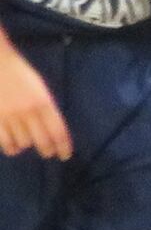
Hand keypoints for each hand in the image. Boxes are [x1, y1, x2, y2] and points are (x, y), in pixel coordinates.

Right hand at [0, 46, 63, 161]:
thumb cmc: (20, 74)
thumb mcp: (40, 89)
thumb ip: (47, 108)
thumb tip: (53, 130)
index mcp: (44, 103)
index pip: (59, 131)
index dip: (64, 147)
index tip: (65, 155)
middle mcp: (29, 112)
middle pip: (43, 141)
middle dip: (47, 150)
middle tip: (48, 153)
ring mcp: (10, 116)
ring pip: (24, 143)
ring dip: (27, 145)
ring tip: (28, 144)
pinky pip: (5, 141)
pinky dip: (11, 148)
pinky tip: (14, 147)